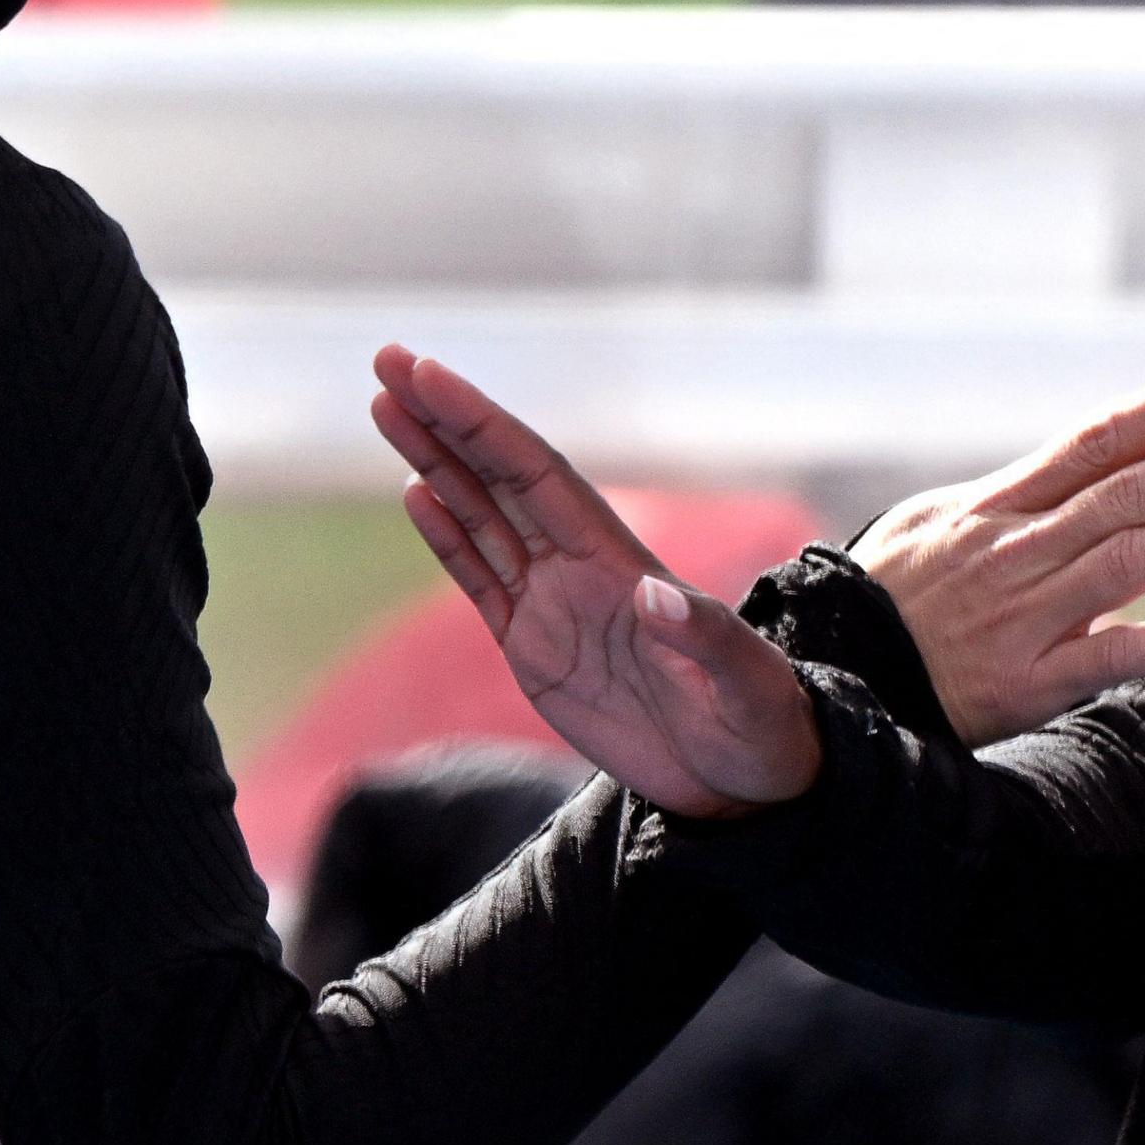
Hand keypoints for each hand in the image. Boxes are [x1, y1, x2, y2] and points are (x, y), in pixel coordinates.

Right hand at [370, 346, 822, 818]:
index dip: (482, 424)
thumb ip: (701, 638)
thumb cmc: (760, 727)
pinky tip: (415, 491)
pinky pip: (481, 579)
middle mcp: (580, 568)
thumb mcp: (745, 684)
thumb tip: (653, 594)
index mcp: (620, 562)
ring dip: (433, 460)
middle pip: (498, 475)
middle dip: (444, 418)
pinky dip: (447, 536)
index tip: (431, 375)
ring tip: (383, 405)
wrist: (744, 786)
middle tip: (386, 359)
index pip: (535, 473)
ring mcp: (554, 605)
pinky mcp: (535, 650)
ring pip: (480, 515)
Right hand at [854, 374, 1144, 745]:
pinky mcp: (1023, 684)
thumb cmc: (888, 601)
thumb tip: (1089, 465)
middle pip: (1120, 494)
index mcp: (992, 507)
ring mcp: (1019, 617)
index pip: (1088, 444)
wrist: (828, 679)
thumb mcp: (933, 525)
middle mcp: (1011, 552)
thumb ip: (1013, 499)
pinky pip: (1103, 656)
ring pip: (1124, 563)